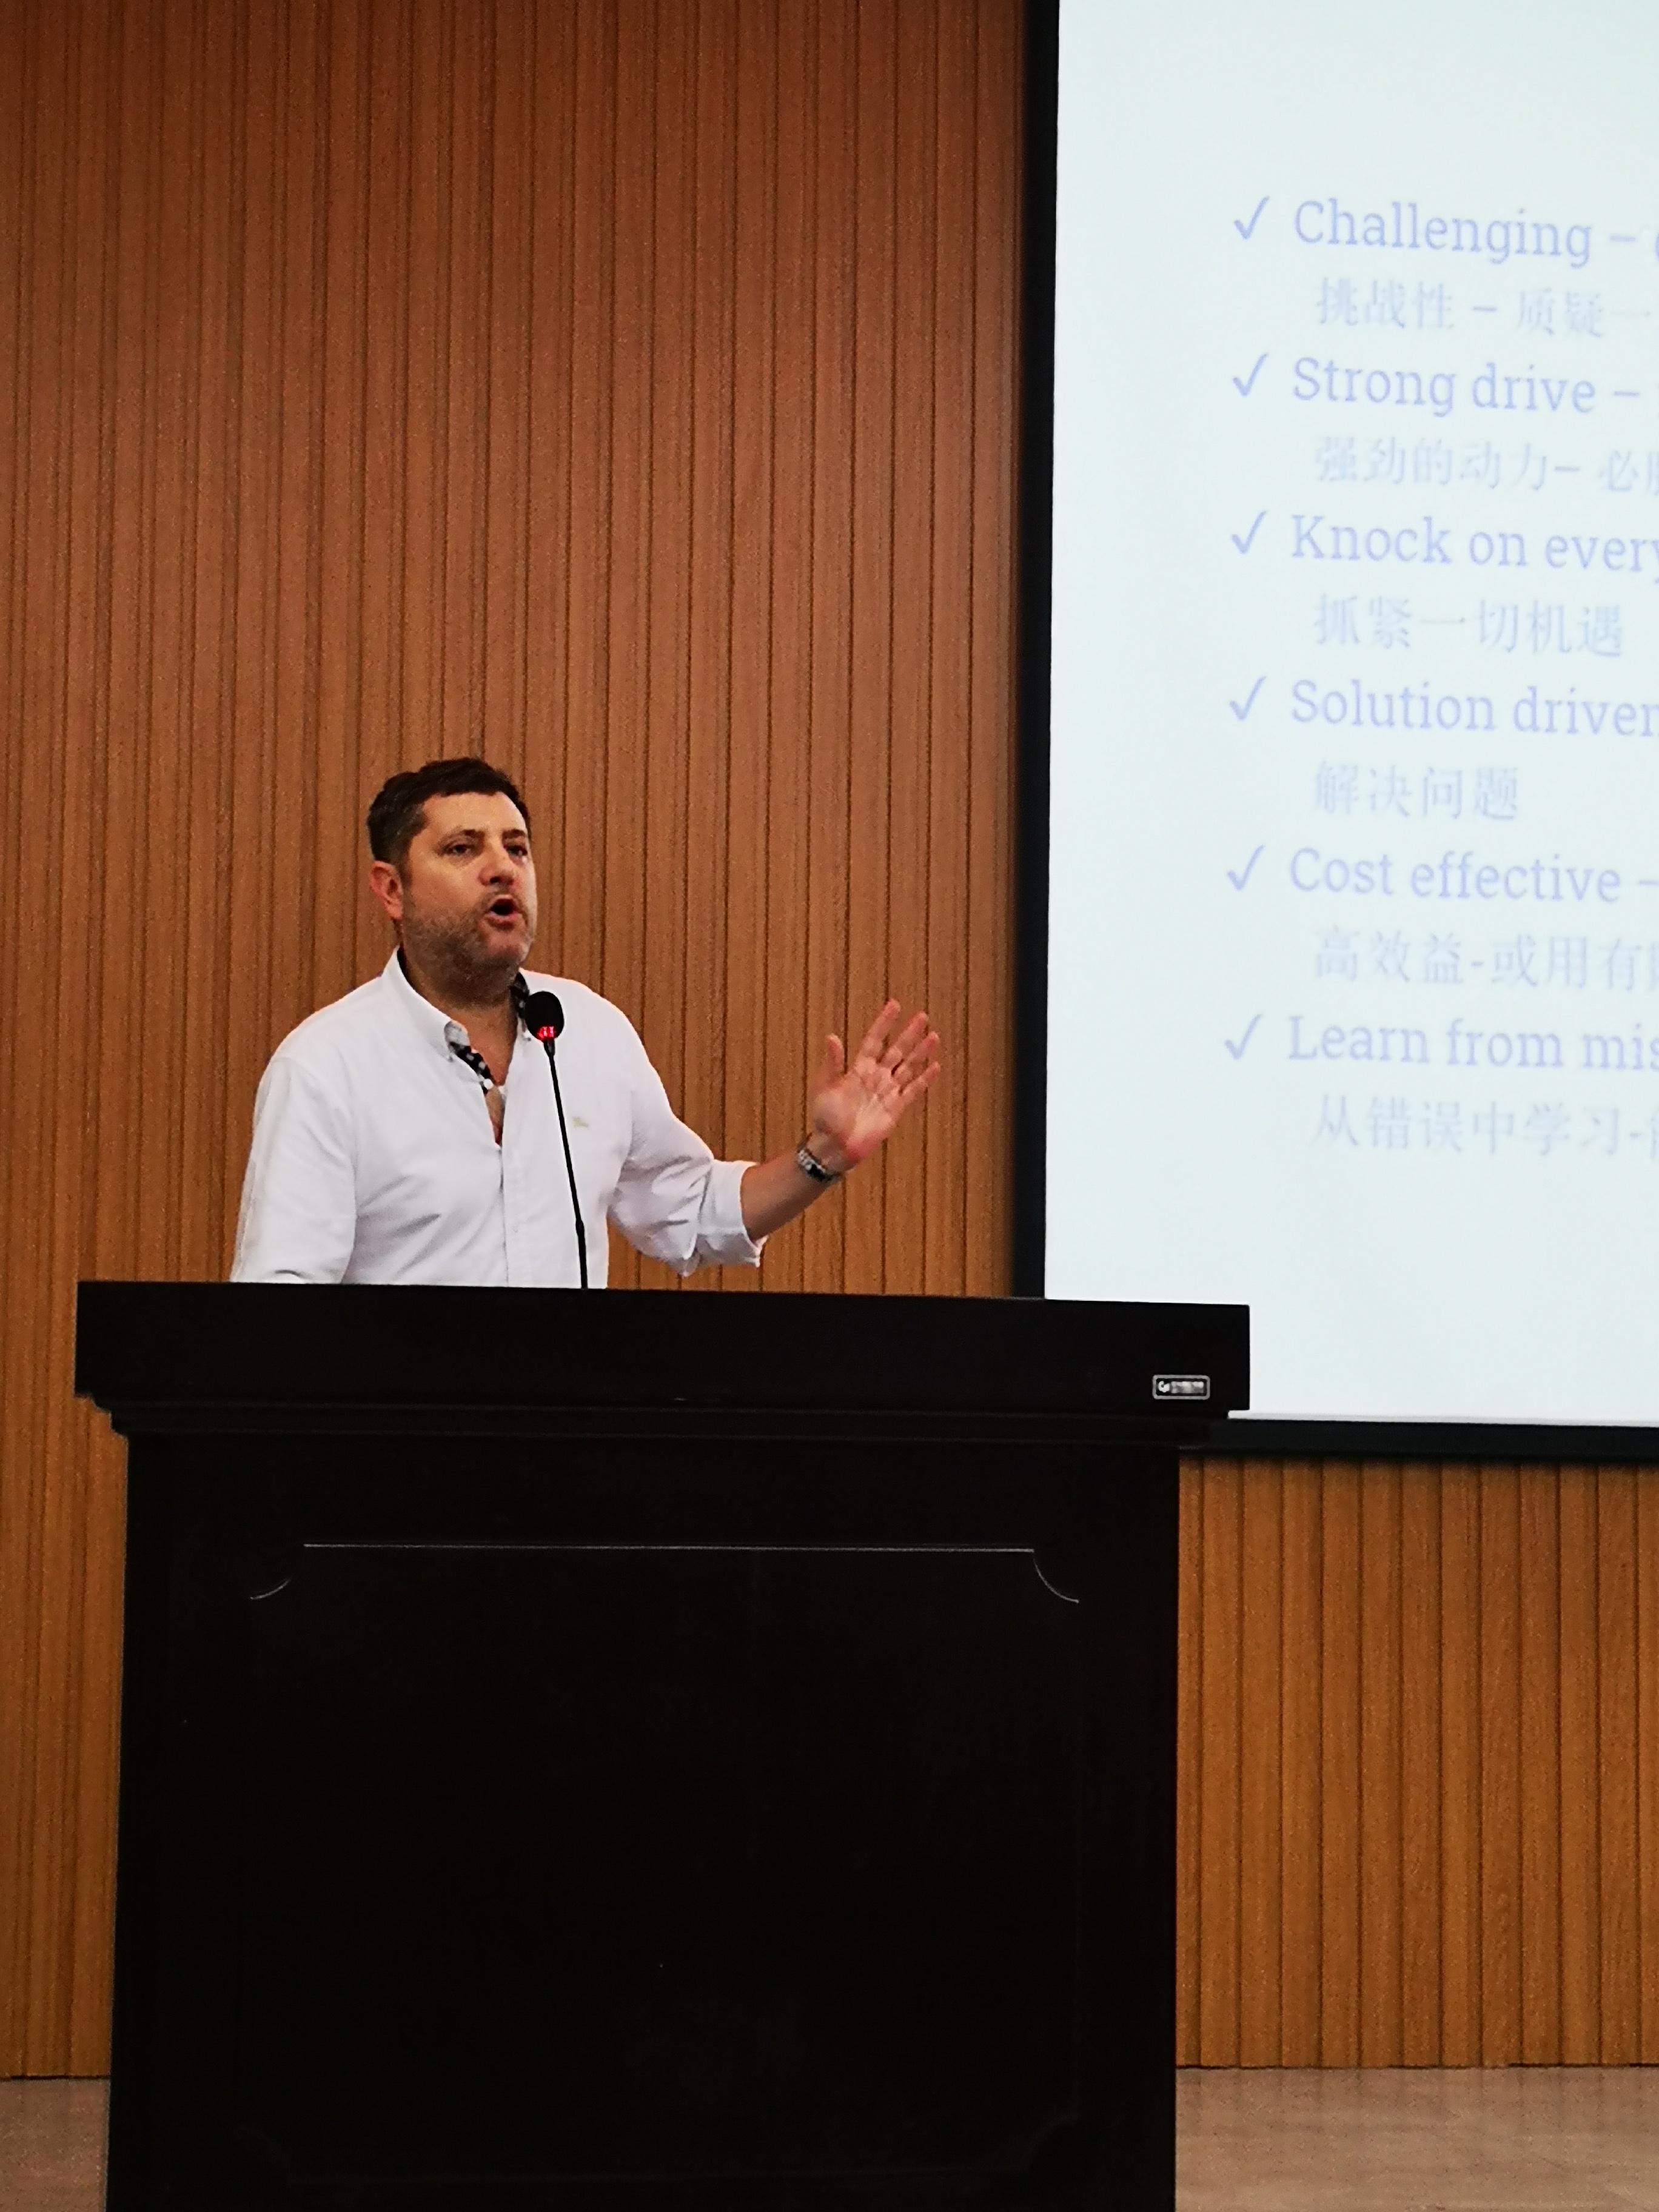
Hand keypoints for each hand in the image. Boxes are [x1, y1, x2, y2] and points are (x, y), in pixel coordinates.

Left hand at [807, 1001, 940, 1173]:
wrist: (835, 1147)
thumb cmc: (825, 1117)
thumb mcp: (826, 1086)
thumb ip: (833, 1063)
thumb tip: (832, 1037)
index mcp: (858, 1068)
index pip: (875, 1040)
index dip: (884, 1023)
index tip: (895, 1005)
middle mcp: (875, 1077)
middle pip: (897, 1050)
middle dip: (909, 1033)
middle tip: (922, 1016)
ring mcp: (887, 1092)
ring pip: (908, 1067)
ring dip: (921, 1052)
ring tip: (934, 1036)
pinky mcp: (896, 1109)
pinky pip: (913, 1091)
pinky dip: (924, 1079)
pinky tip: (935, 1066)